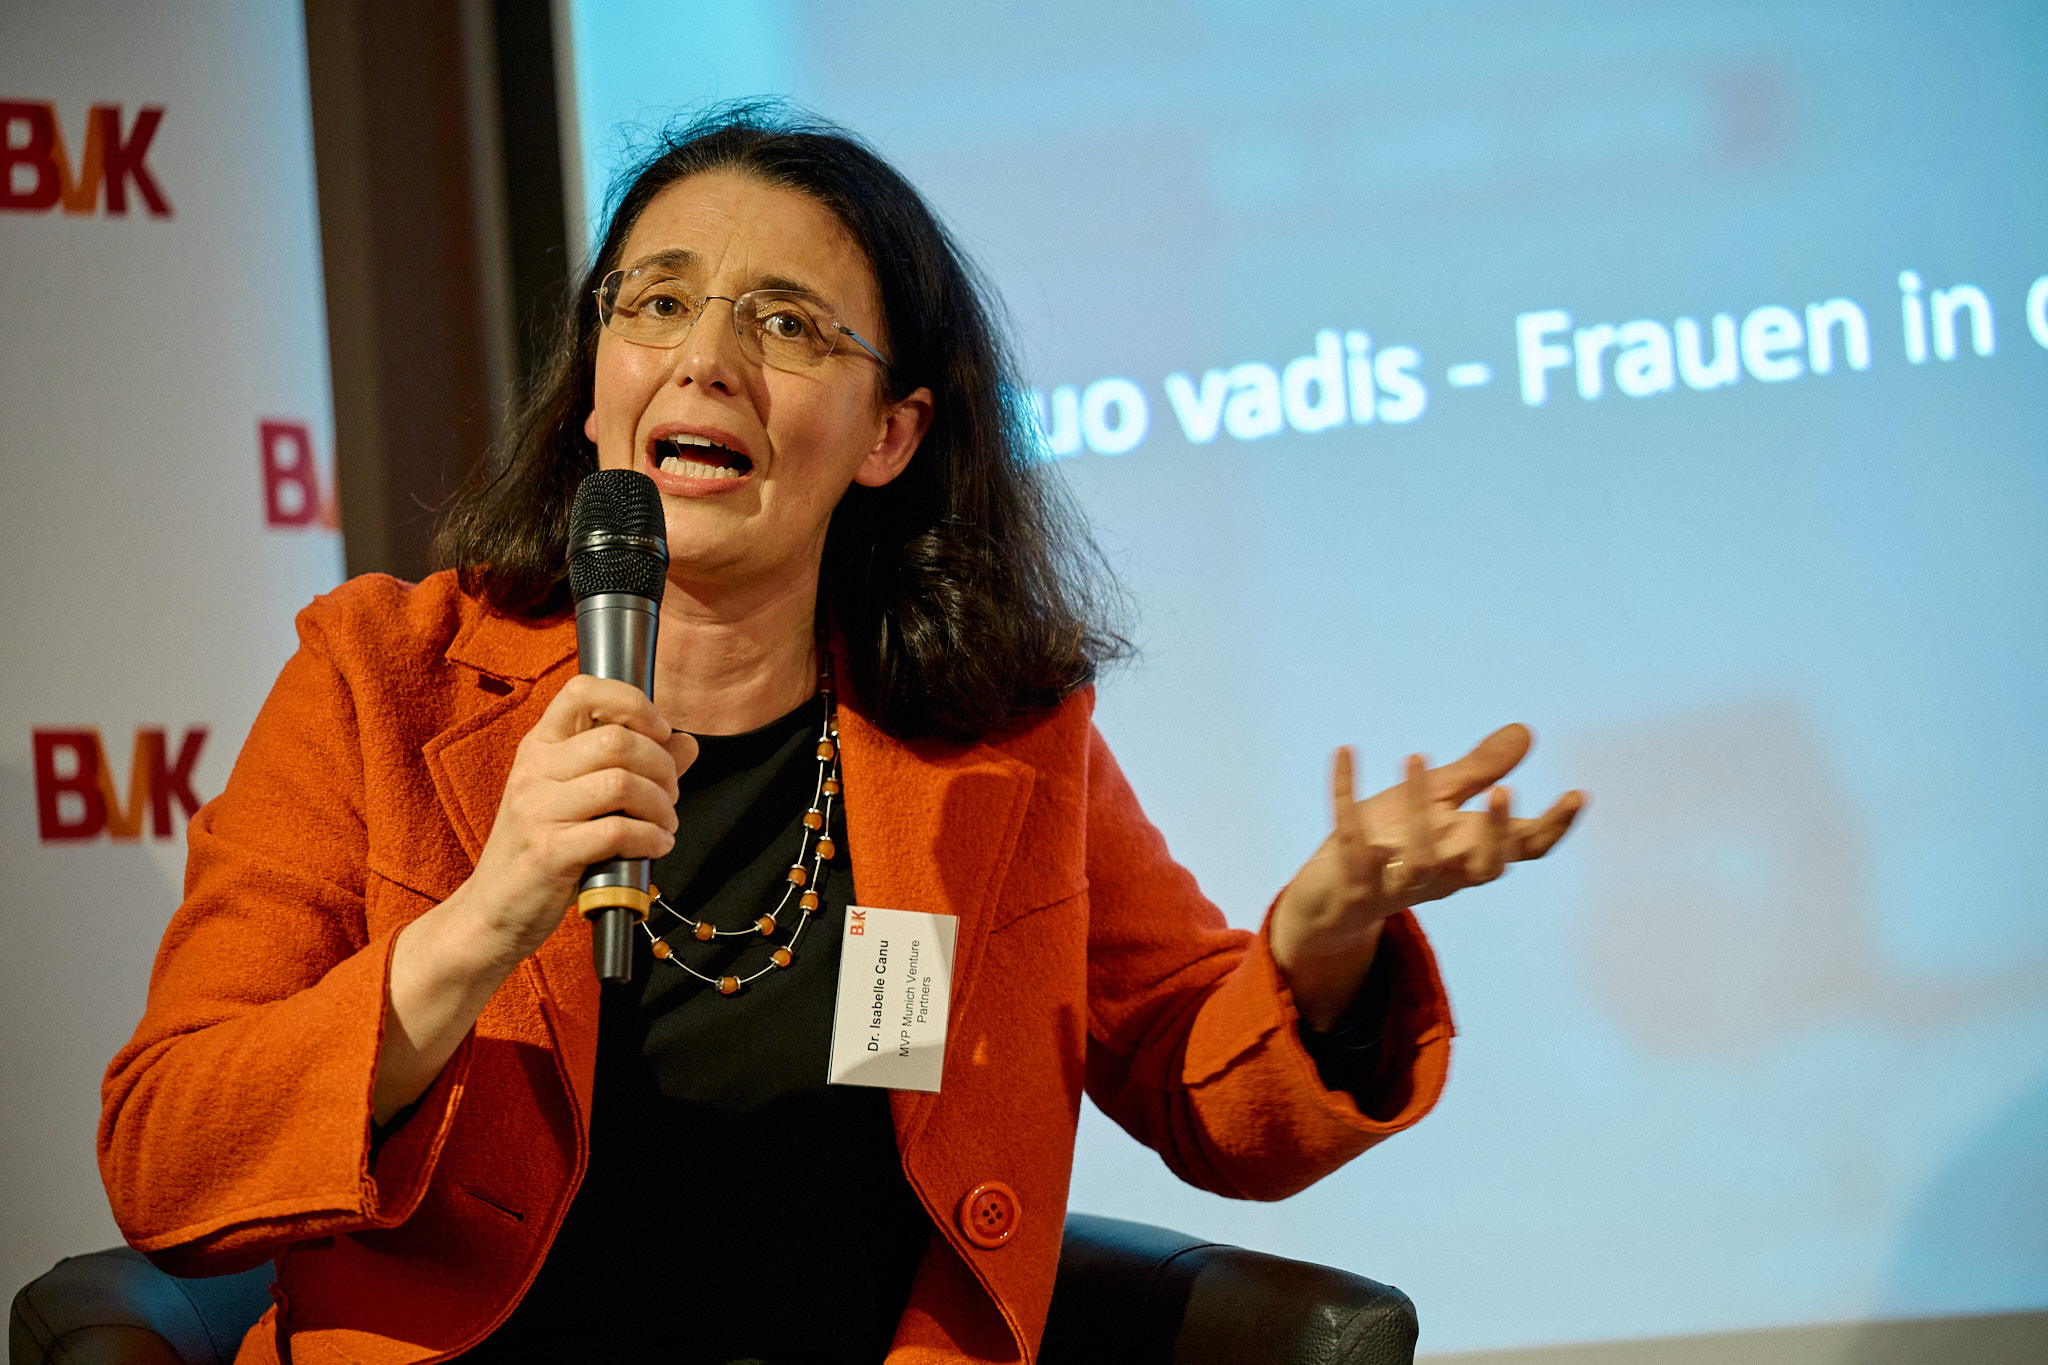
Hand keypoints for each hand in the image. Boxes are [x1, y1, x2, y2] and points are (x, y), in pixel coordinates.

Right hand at [451, 674, 699, 967]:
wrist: (491, 912)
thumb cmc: (544, 849)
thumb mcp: (581, 798)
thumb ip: (637, 767)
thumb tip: (688, 743)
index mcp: (540, 746)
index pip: (582, 690)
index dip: (633, 702)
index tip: (659, 732)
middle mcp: (534, 770)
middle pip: (618, 740)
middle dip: (662, 767)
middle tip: (670, 796)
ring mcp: (536, 810)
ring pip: (622, 783)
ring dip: (661, 806)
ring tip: (665, 825)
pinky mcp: (547, 852)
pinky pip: (617, 830)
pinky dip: (650, 838)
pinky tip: (657, 846)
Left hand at [1271, 724, 1584, 1029]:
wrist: (1330, 900)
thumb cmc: (1391, 844)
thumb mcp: (1437, 804)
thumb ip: (1478, 772)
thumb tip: (1526, 731)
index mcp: (1468, 853)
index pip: (1524, 849)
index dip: (1554, 827)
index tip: (1579, 793)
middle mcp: (1442, 874)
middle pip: (1485, 868)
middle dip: (1495, 833)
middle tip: (1502, 791)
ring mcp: (1399, 884)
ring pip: (1421, 861)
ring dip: (1419, 810)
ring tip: (1415, 754)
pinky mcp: (1354, 884)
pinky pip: (1351, 844)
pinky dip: (1344, 797)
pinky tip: (1344, 751)